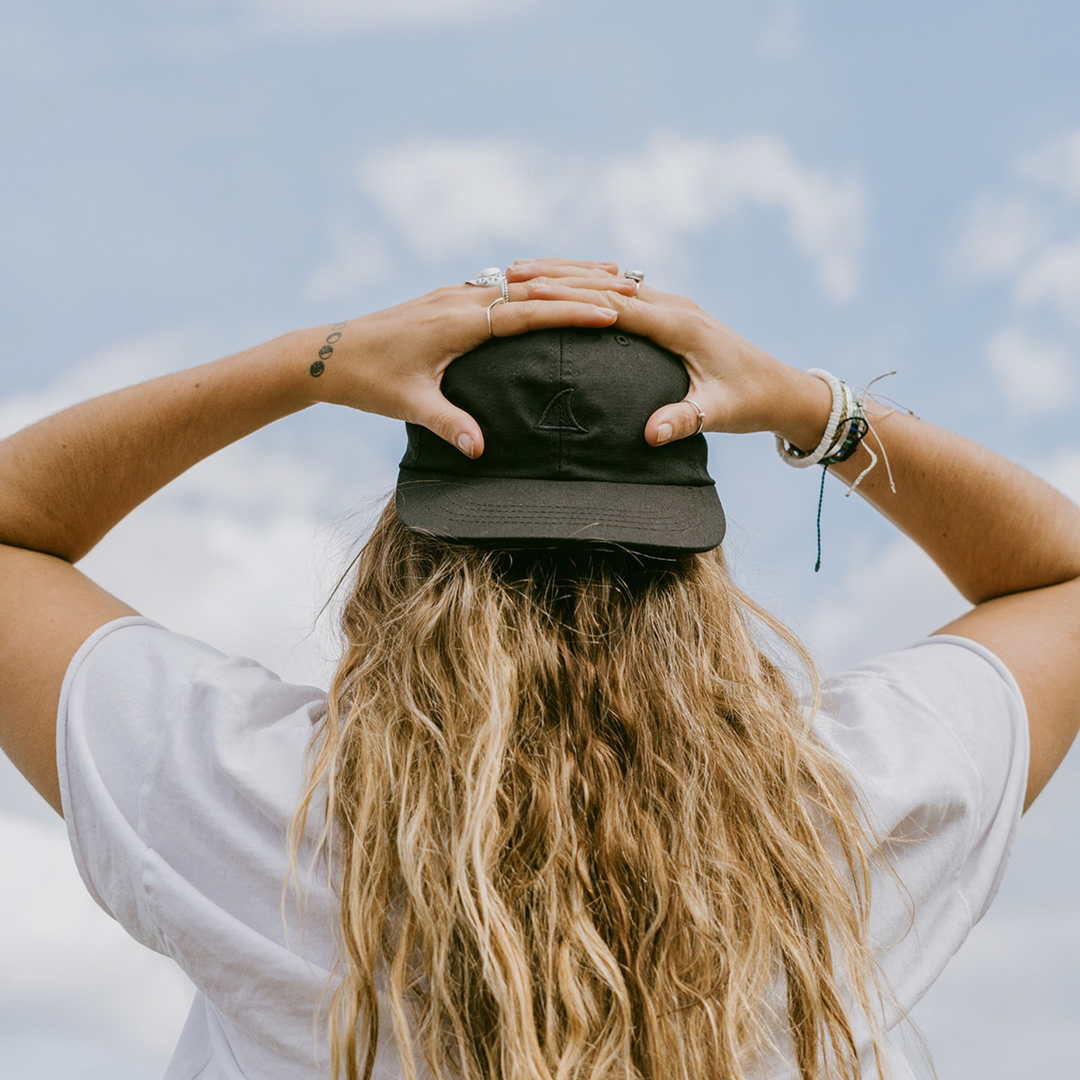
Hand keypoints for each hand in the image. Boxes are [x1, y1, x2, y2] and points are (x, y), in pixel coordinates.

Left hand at [304, 267, 634, 457]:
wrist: (327, 353)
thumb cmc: (368, 380)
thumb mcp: (408, 404)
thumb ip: (449, 424)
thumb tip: (480, 452)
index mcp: (457, 321)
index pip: (525, 311)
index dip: (569, 311)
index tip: (611, 311)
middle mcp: (458, 299)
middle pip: (531, 286)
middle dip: (579, 285)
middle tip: (627, 284)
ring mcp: (453, 294)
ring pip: (519, 279)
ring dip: (561, 276)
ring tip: (605, 273)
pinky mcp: (446, 298)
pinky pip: (502, 284)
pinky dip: (535, 282)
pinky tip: (551, 286)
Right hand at [512, 263, 831, 451]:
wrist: (780, 388)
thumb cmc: (749, 401)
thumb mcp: (719, 413)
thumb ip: (684, 419)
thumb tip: (651, 434)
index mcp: (680, 325)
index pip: (618, 303)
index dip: (575, 297)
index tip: (533, 292)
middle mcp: (675, 306)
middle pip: (607, 282)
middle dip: (560, 275)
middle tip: (514, 272)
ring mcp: (673, 306)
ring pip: (612, 281)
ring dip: (571, 275)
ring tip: (524, 271)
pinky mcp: (672, 313)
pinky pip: (623, 291)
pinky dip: (589, 285)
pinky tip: (563, 286)